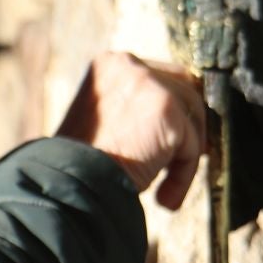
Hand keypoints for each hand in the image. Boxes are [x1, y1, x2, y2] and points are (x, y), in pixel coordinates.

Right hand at [54, 53, 206, 209]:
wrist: (70, 184)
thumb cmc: (82, 165)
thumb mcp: (106, 123)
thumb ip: (136, 110)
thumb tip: (180, 121)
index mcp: (111, 64)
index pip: (162, 76)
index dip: (174, 111)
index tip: (175, 144)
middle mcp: (129, 64)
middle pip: (184, 89)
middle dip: (188, 129)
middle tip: (181, 163)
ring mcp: (149, 83)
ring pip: (192, 117)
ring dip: (184, 158)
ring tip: (164, 193)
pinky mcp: (166, 108)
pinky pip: (192, 143)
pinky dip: (183, 174)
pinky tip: (163, 197)